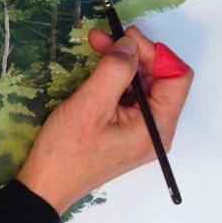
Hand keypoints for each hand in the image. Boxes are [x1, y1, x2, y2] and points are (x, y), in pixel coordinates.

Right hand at [17, 26, 193, 214]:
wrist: (46, 185)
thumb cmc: (67, 150)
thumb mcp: (90, 105)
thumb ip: (114, 71)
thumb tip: (130, 44)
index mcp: (157, 126)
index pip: (175, 76)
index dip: (153, 52)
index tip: (123, 37)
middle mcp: (156, 129)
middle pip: (159, 79)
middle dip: (133, 54)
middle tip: (101, 38)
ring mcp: (140, 132)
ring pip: (142, 86)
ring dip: (121, 64)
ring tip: (96, 46)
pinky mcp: (124, 132)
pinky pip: (128, 98)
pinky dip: (114, 80)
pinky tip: (95, 72)